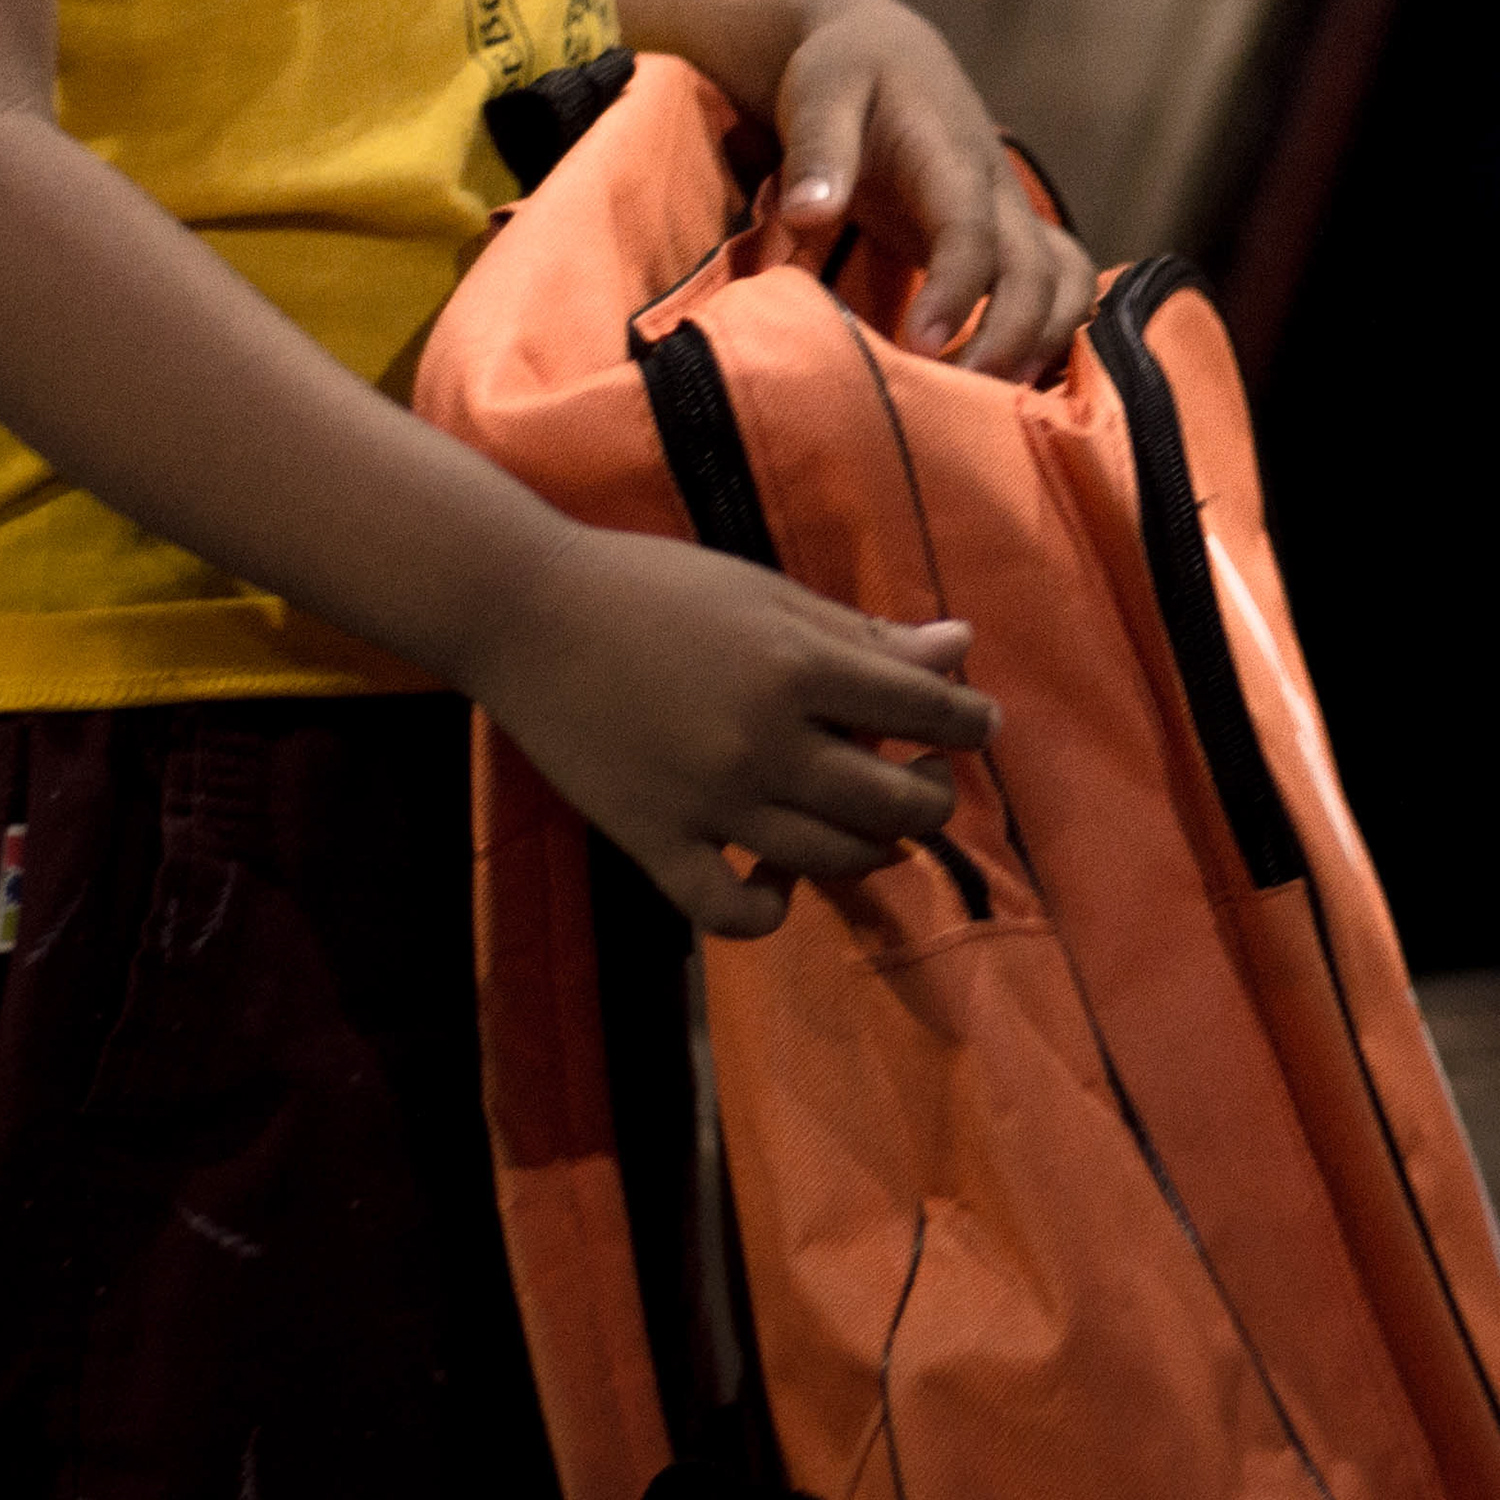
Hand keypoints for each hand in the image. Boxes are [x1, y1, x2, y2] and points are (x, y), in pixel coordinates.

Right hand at [472, 523, 995, 935]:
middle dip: (933, 791)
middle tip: (925, 771)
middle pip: (899, 803)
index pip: (930, 712)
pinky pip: (732, 912)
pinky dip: (770, 907)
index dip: (970, 720)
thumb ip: (863, 634)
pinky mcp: (654, 842)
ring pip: (835, 860)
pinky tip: (778, 874)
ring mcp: (709, 802)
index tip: (973, 722)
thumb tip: (960, 648)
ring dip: (872, 846)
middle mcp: (766, 742)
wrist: (526, 612)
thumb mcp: (770, 593)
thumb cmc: (655, 587)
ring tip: (865, 815)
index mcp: (799, 665)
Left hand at [748, 0, 1094, 378]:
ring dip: (1045, 339)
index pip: (972, 231)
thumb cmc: (844, 72)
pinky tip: (1014, 377)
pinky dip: (1054, 329)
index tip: (924, 346)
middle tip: (961, 396)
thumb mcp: (819, 91)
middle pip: (1037, 270)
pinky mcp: (1009, 235)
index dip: (958, 291)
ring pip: (1067, 281)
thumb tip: (808, 214)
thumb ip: (818, 151)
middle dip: (1011, 336)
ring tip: (997, 397)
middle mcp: (995, 190)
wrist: (885, 48)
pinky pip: (1060, 283)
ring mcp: (1010, 214)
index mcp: (950, 156)